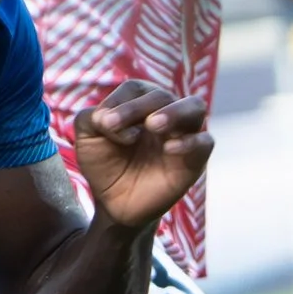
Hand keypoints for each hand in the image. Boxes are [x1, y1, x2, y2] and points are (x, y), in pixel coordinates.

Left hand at [72, 81, 211, 234]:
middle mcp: (166, 114)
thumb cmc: (105, 166)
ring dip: (173, 112)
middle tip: (115, 124)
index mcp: (141, 104)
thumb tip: (105, 116)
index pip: (136, 89)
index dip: (119, 101)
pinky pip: (205, 142)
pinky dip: (190, 142)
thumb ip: (88, 118)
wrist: (115, 204)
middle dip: (137, 107)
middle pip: (163, 96)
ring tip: (153, 124)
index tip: (102, 124)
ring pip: (195, 107)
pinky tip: (169, 149)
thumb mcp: (87, 139)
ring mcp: (183, 135)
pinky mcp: (195, 160)